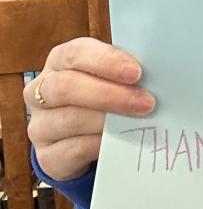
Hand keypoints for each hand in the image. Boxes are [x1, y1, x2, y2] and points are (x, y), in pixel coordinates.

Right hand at [26, 38, 154, 182]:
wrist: (78, 142)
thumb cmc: (100, 100)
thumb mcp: (110, 80)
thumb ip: (124, 75)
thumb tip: (157, 78)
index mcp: (59, 62)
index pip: (75, 53)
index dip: (106, 61)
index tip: (136, 72)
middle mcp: (41, 91)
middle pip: (66, 87)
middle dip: (110, 95)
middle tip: (146, 103)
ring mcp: (40, 125)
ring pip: (70, 120)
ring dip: (108, 121)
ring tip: (139, 122)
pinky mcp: (47, 155)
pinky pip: (73, 149)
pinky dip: (99, 144)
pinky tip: (120, 142)